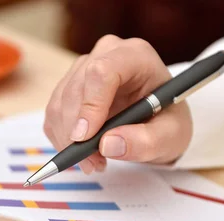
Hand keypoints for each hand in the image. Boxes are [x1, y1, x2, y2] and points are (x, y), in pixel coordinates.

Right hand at [44, 35, 192, 173]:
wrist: (159, 120)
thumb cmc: (168, 121)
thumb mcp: (171, 136)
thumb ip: (146, 141)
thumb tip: (107, 144)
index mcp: (135, 55)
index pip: (102, 72)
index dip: (90, 106)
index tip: (86, 139)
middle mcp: (105, 54)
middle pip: (75, 90)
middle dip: (77, 132)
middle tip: (93, 163)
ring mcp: (82, 69)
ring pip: (59, 104)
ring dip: (68, 140)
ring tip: (94, 162)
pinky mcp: (68, 87)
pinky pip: (53, 115)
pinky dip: (61, 139)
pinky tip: (83, 153)